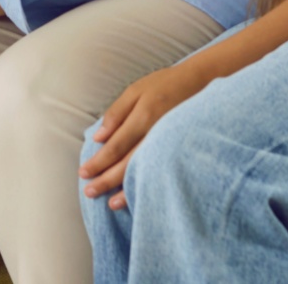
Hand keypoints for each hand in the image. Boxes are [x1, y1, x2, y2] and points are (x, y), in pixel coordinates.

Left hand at [79, 61, 213, 209]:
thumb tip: (98, 138)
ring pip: (146, 172)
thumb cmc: (165, 84)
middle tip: (89, 192)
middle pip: (128, 163)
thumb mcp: (136, 89)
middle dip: (107, 180)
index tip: (83, 173)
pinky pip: (161, 171)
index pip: (116, 146)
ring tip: (111, 204)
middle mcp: (158, 133)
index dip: (99, 161)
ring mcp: (171, 144)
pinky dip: (149, 185)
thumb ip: (116, 113)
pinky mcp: (180, 150)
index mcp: (145, 115)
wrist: (203, 82)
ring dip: (126, 190)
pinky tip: (139, 197)